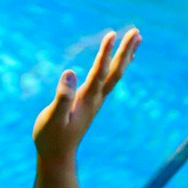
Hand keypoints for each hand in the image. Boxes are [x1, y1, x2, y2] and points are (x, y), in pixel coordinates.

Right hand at [32, 28, 139, 163]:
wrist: (57, 156)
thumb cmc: (51, 137)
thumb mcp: (52, 118)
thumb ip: (62, 96)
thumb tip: (70, 72)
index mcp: (87, 99)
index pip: (100, 72)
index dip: (106, 52)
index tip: (112, 33)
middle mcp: (96, 98)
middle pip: (116, 71)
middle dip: (125, 50)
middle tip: (137, 31)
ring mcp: (96, 100)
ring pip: (116, 74)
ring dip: (126, 56)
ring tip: (136, 39)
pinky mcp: (92, 102)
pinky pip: (109, 80)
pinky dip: (117, 66)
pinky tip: (120, 60)